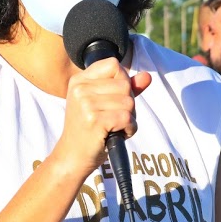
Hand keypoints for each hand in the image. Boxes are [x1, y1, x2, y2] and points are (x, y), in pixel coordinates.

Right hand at [53, 58, 151, 177]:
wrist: (72, 157)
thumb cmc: (89, 131)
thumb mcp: (104, 104)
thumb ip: (126, 88)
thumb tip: (147, 77)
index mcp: (79, 80)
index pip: (113, 64)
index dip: (122, 81)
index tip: (113, 98)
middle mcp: (80, 89)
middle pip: (125, 84)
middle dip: (128, 103)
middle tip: (112, 118)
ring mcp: (85, 103)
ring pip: (129, 102)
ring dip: (129, 118)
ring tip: (112, 127)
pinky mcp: (94, 120)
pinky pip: (128, 117)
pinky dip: (129, 129)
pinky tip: (116, 134)